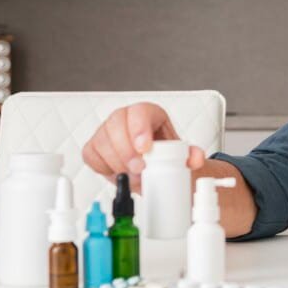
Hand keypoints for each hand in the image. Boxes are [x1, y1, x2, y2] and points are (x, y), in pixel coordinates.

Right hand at [82, 102, 204, 191]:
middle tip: (139, 169)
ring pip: (102, 142)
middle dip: (127, 151)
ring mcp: (106, 131)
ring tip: (134, 176)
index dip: (139, 129)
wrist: (155, 168)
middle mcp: (124, 118)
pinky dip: (104, 168)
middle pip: (116, 126)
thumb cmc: (166, 155)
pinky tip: (120, 174)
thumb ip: (193, 155)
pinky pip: (91, 156)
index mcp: (147, 113)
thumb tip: (196, 158)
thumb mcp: (182, 155)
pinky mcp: (94, 147)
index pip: (140, 112)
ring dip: (117, 163)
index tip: (145, 148)